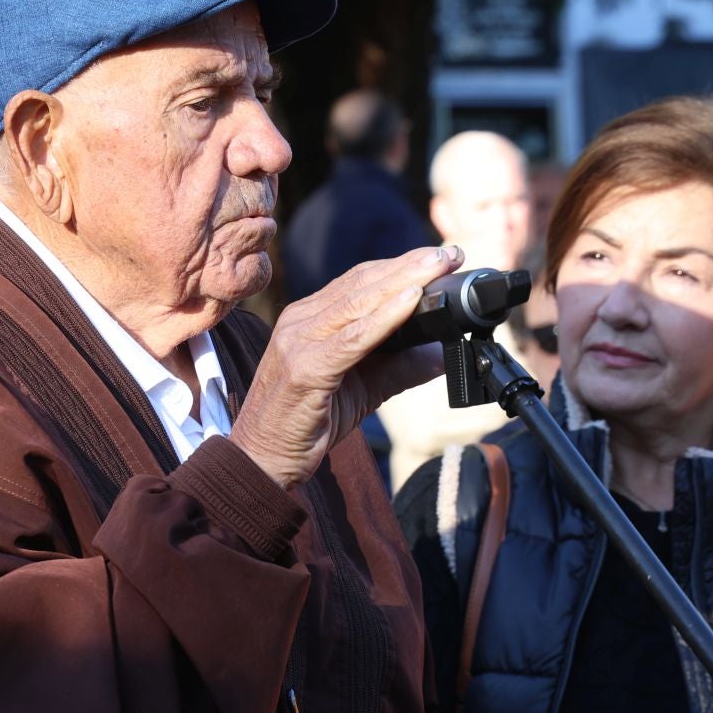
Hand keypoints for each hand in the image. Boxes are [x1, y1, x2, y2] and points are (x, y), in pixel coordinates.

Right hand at [231, 244, 463, 489]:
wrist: (262, 459)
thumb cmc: (306, 423)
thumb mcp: (362, 389)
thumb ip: (399, 368)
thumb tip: (442, 352)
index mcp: (308, 319)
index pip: (358, 282)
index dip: (401, 266)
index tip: (441, 258)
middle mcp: (299, 322)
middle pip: (360, 283)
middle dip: (409, 266)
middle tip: (450, 253)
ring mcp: (297, 342)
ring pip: (357, 304)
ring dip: (403, 281)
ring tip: (438, 266)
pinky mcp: (304, 369)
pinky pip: (352, 339)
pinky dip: (384, 318)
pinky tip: (412, 301)